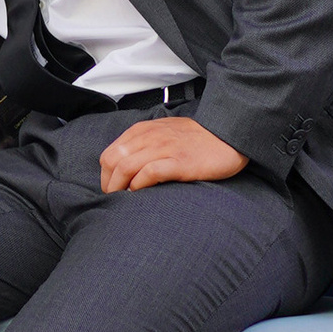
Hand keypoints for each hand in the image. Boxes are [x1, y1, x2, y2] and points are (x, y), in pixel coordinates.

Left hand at [97, 114, 243, 193]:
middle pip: (113, 161)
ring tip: (124, 201)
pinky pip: (149, 173)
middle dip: (108, 184)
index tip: (111, 189)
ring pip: (126, 167)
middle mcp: (149, 137)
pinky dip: (139, 185)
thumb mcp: (164, 133)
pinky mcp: (179, 162)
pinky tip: (141, 194)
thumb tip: (126, 166)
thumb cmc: (196, 138)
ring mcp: (164, 149)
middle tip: (115, 199)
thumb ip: (145, 144)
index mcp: (143, 130)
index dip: (105, 175)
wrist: (227, 135)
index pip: (110, 153)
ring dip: (120, 188)